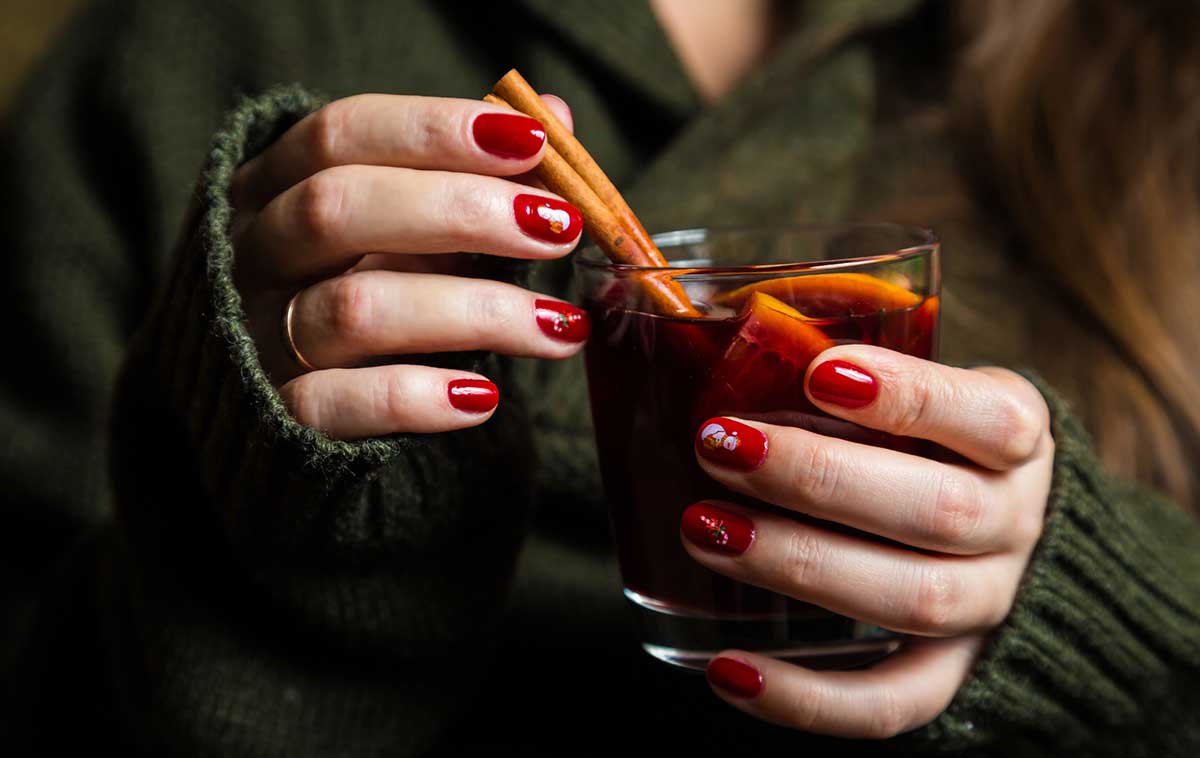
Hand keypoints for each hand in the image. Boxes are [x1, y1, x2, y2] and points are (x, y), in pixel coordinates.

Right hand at [228, 93, 586, 438]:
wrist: (275, 411)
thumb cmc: (360, 289)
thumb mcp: (406, 225)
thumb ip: (472, 171)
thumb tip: (554, 115)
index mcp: (274, 185)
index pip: (341, 133)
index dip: (435, 131)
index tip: (535, 144)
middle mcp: (254, 253)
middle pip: (337, 206)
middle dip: (462, 210)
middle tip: (560, 229)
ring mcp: (257, 336)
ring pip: (354, 309)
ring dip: (474, 312)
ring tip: (560, 325)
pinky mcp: (275, 417)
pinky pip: (336, 403)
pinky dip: (415, 398)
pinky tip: (483, 397)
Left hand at [683, 346, 1054, 737]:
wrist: (1011, 531)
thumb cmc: (930, 439)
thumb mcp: (919, 387)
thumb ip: (847, 367)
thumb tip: (699, 320)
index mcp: (1014, 438)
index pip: (987, 420)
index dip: (908, 397)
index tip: (817, 373)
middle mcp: (1015, 523)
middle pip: (936, 513)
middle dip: (818, 479)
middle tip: (720, 445)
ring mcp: (989, 604)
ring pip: (910, 600)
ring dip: (799, 566)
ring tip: (703, 529)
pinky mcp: (951, 672)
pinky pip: (892, 703)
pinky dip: (807, 699)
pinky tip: (728, 671)